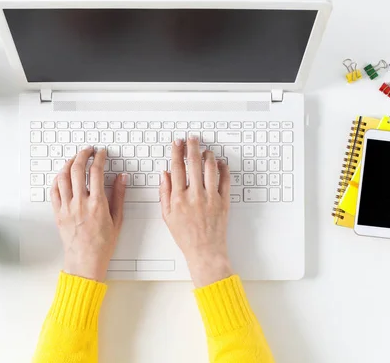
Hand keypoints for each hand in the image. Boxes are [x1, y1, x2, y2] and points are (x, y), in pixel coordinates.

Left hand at [51, 147, 127, 281]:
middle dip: (83, 155)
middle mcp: (80, 203)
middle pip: (77, 169)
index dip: (99, 158)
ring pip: (63, 177)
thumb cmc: (102, 244)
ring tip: (75, 159)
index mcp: (97, 204)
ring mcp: (67, 208)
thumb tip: (121, 177)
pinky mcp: (58, 213)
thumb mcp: (117, 219)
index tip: (101, 153)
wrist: (85, 262)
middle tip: (88, 151)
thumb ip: (118, 195)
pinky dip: (58, 179)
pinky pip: (54, 190)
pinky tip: (62, 175)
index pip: (96, 171)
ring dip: (68, 163)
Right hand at [159, 137, 232, 287]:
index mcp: (178, 198)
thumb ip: (164, 193)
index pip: (177, 168)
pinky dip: (223, 169)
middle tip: (192, 138)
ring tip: (205, 150)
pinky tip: (220, 163)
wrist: (205, 251)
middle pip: (193, 164)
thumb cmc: (185, 236)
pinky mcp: (224, 202)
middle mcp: (195, 195)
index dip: (177, 152)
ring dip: (208, 155)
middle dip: (192, 147)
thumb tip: (164, 174)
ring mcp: (211, 198)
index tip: (177, 143)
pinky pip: (225, 180)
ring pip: (210, 168)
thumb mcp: (167, 216)